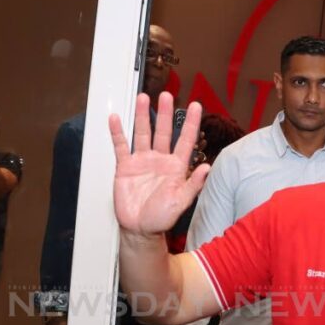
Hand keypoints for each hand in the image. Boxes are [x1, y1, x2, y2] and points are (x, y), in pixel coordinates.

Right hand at [110, 93, 208, 234]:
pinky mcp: (125, 167)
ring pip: (143, 133)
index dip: (190, 123)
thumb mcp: (181, 202)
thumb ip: (193, 184)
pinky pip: (121, 146)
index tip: (195, 106)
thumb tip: (207, 168)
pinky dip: (118, 132)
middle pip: (163, 131)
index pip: (185, 140)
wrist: (139, 229)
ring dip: (144, 116)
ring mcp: (142, 162)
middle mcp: (160, 160)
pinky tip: (117, 118)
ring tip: (144, 98)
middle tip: (166, 95)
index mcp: (176, 167)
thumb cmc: (161, 218)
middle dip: (165, 113)